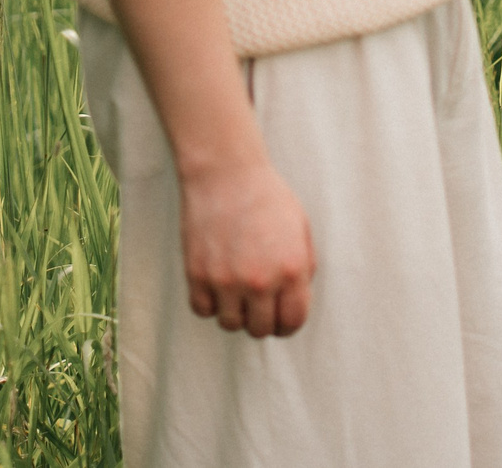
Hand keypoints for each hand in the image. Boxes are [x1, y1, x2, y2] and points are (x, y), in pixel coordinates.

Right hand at [180, 155, 315, 337]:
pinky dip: (209, 303)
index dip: (287, 324)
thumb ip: (303, 269)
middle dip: (262, 319)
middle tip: (257, 303)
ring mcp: (226, 280)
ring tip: (236, 291)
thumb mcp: (301, 229)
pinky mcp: (197, 274)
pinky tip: (216, 284)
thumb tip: (295, 300)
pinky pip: (203, 310)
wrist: (226, 172)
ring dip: (235, 313)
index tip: (280, 317)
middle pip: (260, 330)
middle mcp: (260, 281)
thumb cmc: (266, 196)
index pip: (292, 322)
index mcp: (291, 270)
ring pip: (230, 324)